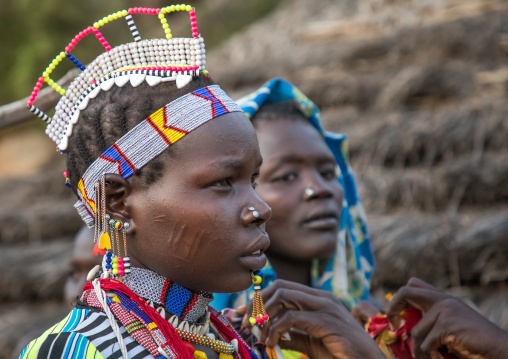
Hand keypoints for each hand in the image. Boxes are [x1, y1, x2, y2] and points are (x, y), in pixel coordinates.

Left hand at [237, 279, 384, 358]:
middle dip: (257, 304)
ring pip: (283, 297)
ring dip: (264, 317)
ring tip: (259, 336)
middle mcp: (321, 297)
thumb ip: (294, 336)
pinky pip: (291, 318)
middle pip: (279, 287)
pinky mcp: (326, 320)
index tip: (241, 314)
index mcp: (317, 299)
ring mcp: (325, 306)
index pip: (282, 287)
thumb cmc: (341, 353)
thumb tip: (274, 335)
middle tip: (244, 324)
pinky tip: (272, 343)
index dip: (259, 299)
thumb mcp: (311, 343)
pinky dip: (275, 330)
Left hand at [387, 277, 507, 358]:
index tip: (397, 318)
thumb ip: (431, 321)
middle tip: (393, 326)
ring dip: (418, 350)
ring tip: (427, 358)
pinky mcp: (447, 325)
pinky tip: (437, 358)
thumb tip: (402, 326)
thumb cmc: (473, 342)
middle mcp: (442, 300)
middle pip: (405, 292)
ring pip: (416, 331)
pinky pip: (426, 343)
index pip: (412, 284)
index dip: (398, 298)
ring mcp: (445, 310)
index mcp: (442, 298)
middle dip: (392, 308)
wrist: (499, 348)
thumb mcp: (449, 326)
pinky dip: (429, 355)